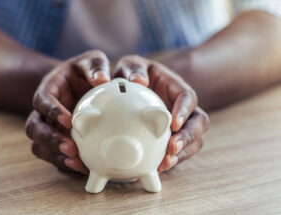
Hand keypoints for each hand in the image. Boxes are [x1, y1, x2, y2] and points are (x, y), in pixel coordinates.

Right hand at [25, 50, 110, 173]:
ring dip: (55, 155)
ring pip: (39, 145)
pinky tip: (83, 168)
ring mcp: (48, 127)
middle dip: (50, 139)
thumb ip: (95, 65)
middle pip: (34, 128)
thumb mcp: (91, 60)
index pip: (42, 100)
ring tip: (77, 162)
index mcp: (49, 90)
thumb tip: (102, 80)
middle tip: (71, 148)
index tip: (68, 120)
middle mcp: (44, 111)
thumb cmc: (85, 71)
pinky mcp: (56, 140)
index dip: (51, 111)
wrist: (81, 83)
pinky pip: (53, 156)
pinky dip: (65, 163)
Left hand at [112, 55, 209, 171]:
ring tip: (165, 162)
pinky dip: (172, 160)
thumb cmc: (132, 74)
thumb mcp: (131, 65)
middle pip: (199, 123)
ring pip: (193, 140)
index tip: (173, 123)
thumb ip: (133, 69)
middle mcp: (183, 108)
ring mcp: (180, 124)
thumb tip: (138, 81)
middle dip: (188, 137)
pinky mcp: (172, 138)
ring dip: (182, 153)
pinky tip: (159, 167)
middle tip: (172, 148)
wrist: (131, 87)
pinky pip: (179, 151)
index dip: (184, 111)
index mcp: (175, 88)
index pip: (188, 97)